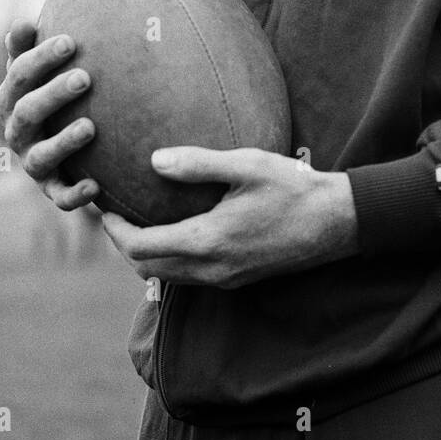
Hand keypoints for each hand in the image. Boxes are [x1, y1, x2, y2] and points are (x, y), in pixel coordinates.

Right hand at [0, 20, 99, 210]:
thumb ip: (27, 49)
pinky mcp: (52, 188)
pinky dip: (74, 194)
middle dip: (55, 94)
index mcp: (11, 99)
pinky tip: (95, 186)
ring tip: (91, 127)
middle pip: (28, 112)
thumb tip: (21, 23)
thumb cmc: (51, 94)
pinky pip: (59, 197)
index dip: (41, 58)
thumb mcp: (37, 72)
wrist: (63, 145)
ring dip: (64, 143)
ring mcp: (33, 162)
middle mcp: (17, 132)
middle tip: (85, 77)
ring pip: (41, 157)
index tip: (70, 41)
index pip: (19, 75)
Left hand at [101, 147, 359, 288]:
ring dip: (145, 254)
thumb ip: (199, 163)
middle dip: (123, 244)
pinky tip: (174, 230)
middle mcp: (211, 269)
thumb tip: (154, 160)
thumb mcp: (247, 165)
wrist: (337, 223)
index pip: (140, 248)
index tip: (103, 207)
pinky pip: (188, 276)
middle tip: (112, 214)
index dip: (114, 231)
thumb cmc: (293, 188)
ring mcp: (225, 278)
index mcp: (207, 242)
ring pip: (166, 277)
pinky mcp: (237, 278)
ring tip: (137, 221)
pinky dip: (169, 259)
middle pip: (146, 269)